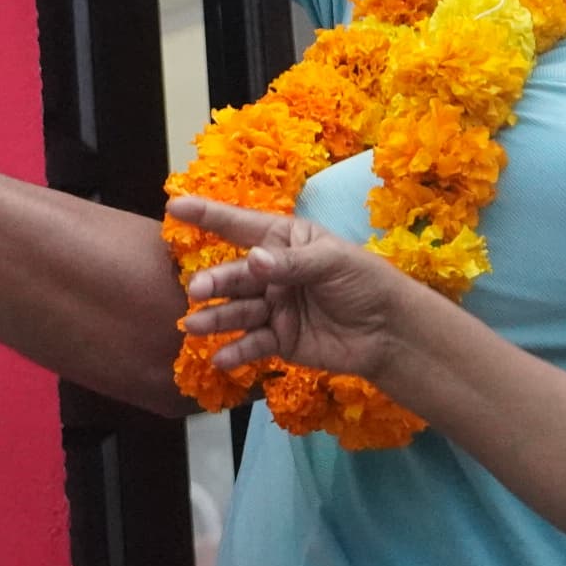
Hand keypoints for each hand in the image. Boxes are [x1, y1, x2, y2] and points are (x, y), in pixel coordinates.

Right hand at [166, 194, 419, 383]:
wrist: (390, 332)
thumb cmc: (366, 282)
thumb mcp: (333, 261)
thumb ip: (292, 263)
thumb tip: (254, 262)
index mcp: (284, 242)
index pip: (240, 226)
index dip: (208, 216)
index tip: (174, 207)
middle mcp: (272, 273)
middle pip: (235, 275)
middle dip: (213, 281)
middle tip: (196, 290)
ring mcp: (273, 308)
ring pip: (237, 311)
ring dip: (215, 318)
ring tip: (195, 326)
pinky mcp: (279, 340)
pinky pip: (251, 344)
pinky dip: (235, 351)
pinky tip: (221, 358)